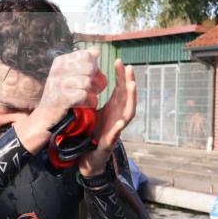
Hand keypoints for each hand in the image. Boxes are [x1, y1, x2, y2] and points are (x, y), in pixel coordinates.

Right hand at [33, 48, 105, 128]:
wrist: (46, 117)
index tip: (88, 77)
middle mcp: (58, 70)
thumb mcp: (70, 75)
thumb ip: (84, 62)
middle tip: (89, 89)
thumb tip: (96, 50)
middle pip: (89, 68)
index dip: (92, 66)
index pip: (86, 55)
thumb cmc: (62, 95)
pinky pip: (84, 95)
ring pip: (87, 82)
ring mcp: (58, 83)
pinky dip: (87, 102)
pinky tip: (82, 105)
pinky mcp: (62, 98)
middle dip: (94, 80)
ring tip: (84, 97)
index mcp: (60, 61)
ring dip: (90, 93)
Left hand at [78, 60, 136, 176]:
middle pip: (127, 98)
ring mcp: (115, 130)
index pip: (120, 89)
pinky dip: (118, 129)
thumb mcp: (92, 112)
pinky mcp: (108, 143)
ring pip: (127, 114)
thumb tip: (86, 79)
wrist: (87, 158)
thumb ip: (92, 98)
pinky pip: (114, 136)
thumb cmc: (91, 134)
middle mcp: (117, 117)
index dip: (121, 76)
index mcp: (113, 109)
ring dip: (131, 100)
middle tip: (129, 67)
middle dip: (129, 82)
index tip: (119, 61)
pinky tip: (120, 123)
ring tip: (131, 86)